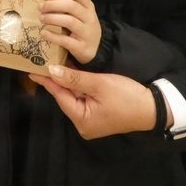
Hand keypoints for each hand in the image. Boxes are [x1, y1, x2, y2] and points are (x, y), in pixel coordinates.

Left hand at [28, 66, 156, 139]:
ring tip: (53, 63)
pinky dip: (78, 86)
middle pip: (65, 97)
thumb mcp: (99, 84)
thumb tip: (51, 71)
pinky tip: (72, 72)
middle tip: (42, 61)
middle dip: (57, 79)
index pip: (59, 96)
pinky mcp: (99, 114)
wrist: (153, 108)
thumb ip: (74, 78)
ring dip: (68, 81)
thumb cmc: (126, 97)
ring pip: (74, 97)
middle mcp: (83, 124)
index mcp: (81, 120)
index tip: (31, 70)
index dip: (47, 80)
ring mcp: (91, 120)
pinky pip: (83, 98)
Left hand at [39, 0, 101, 64]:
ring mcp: (87, 33)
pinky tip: (43, 33)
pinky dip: (52, 36)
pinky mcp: (81, 47)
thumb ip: (69, 5)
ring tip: (41, 18)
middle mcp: (90, 18)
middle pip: (71, 6)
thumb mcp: (81, 14)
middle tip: (41, 7)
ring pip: (69, 21)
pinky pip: (65, 40)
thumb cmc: (82, 27)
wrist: (95, 50)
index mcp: (89, 7)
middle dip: (53, 5)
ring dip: (52, 18)